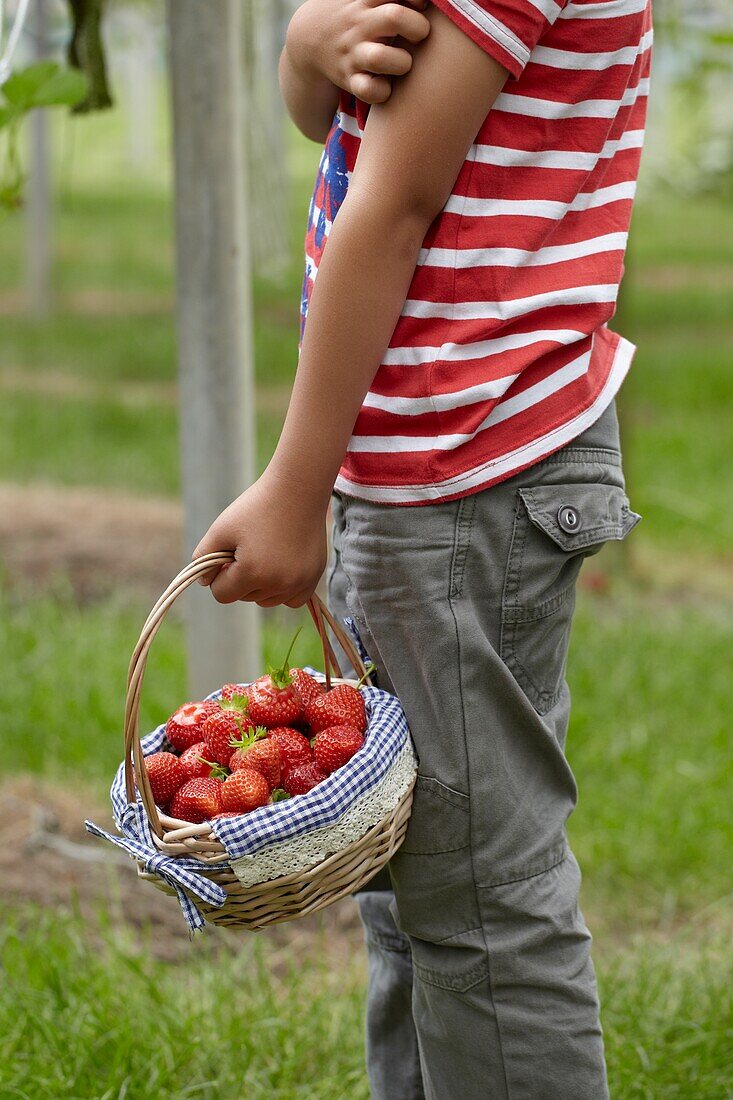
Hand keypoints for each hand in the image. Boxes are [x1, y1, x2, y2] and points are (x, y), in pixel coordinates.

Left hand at [192, 468, 328, 607]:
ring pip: (267, 601)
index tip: (227, 556)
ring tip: (265, 554)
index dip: (218, 576)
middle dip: (240, 578)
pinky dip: (284, 589)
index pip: (222, 595)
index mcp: (252, 572)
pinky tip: (282, 567)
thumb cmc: (257, 506)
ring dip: (261, 586)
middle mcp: (278, 584)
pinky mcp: (313, 578)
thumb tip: (205, 582)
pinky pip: (292, 600)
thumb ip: (203, 557)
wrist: (298, 490)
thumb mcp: (221, 527)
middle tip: (249, 548)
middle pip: (245, 598)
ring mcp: (299, 583)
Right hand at [287, 0, 430, 104]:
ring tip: (404, 63)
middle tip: (419, 35)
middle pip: (395, 17)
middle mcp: (361, 25)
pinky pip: (369, 90)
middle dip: (417, 27)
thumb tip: (426, 2)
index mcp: (368, 0)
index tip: (421, 5)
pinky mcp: (350, 80)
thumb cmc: (357, 15)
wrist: (311, 40)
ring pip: (380, 57)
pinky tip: (387, 86)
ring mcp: (354, 53)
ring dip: (402, 62)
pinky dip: (382, 92)